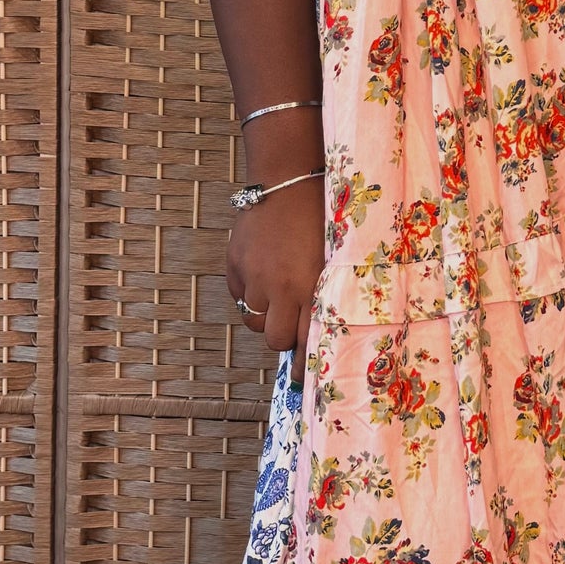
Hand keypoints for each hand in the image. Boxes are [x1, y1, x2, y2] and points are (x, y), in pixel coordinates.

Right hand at [225, 175, 326, 383]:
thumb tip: (308, 332)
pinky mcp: (234, 265)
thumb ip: (319, 296)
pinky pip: (238, 295)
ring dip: (264, 312)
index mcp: (309, 288)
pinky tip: (260, 273)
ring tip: (275, 288)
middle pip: (273, 339)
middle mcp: (280, 288)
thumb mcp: (330, 261)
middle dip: (281, 335)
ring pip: (254, 318)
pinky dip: (247, 292)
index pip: (303, 341)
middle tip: (288, 321)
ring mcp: (253, 277)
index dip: (302, 363)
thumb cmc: (319, 221)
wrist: (288, 183)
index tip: (302, 380)